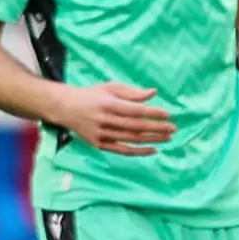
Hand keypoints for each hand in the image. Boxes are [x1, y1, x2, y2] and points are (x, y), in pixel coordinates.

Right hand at [51, 82, 175, 155]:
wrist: (65, 108)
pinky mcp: (99, 144)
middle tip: (173, 128)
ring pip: (131, 139)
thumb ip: (132, 92)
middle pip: (135, 127)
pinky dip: (138, 152)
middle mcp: (104, 120)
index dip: (152, 113)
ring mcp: (101, 134)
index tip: (168, 114)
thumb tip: (154, 93)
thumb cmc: (93, 95)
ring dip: (152, 140)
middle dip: (156, 128)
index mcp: (108, 104)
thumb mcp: (111, 87)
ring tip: (168, 137)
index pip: (135, 110)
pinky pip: (122, 150)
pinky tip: (153, 150)